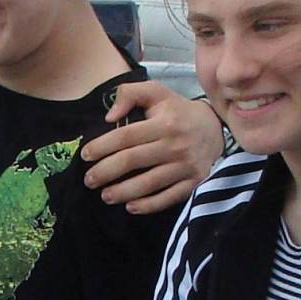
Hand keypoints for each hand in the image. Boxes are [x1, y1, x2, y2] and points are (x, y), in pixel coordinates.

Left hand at [83, 83, 219, 214]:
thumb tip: (109, 117)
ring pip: (149, 183)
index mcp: (164, 122)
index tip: (86, 155)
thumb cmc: (177, 111)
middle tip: (89, 180)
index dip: (102, 146)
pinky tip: (131, 207)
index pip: (126, 136)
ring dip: (123, 192)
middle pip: (133, 161)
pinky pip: (169, 197)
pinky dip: (149, 205)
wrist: (214, 128)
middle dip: (106, 172)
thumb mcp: (156, 93)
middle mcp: (176, 145)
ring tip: (105, 195)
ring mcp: (186, 166)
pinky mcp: (194, 182)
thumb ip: (130, 93)